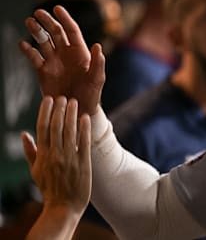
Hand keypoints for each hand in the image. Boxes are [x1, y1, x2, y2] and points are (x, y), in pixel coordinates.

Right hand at [19, 6, 104, 114]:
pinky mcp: (42, 72)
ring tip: (29, 22)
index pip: (72, 31)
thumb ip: (98, 63)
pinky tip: (22, 44)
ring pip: (43, 42)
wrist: (77, 111)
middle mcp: (66, 54)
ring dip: (36, 31)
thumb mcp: (97, 79)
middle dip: (47, 21)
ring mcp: (54, 62)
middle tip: (37, 12)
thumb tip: (98, 45)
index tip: (57, 8)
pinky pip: (33, 58)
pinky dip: (27, 50)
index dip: (65, 18)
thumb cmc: (91, 95)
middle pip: (56, 32)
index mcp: (80, 52)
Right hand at [22, 96, 90, 217]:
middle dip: (59, 110)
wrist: (63, 207)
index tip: (49, 99)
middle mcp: (55, 155)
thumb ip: (30, 152)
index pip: (42, 128)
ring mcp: (69, 158)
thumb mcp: (35, 170)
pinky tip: (85, 118)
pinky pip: (83, 143)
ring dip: (71, 115)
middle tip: (63, 96)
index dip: (45, 112)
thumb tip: (23, 134)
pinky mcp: (83, 163)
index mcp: (43, 155)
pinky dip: (84, 129)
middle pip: (56, 127)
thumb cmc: (49, 188)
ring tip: (74, 102)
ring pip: (69, 132)